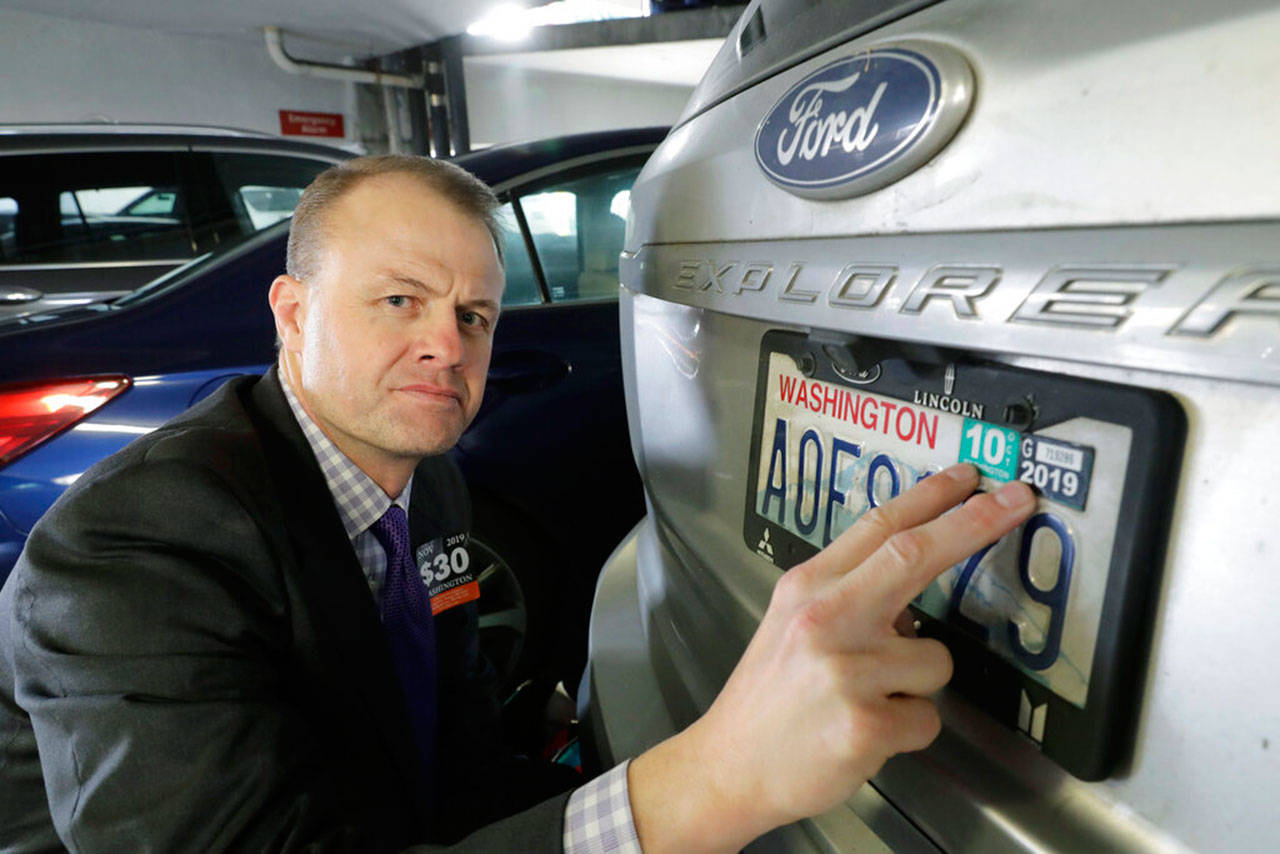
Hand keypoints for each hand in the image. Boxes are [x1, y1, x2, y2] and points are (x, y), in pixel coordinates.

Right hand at [628, 463, 1035, 852]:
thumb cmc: (770, 696)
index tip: (971, 476)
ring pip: (936, 659)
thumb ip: (846, 589)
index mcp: (808, 587)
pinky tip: (867, 733)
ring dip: (919, 683)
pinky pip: (928, 717)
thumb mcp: (791, 620)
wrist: (730, 766)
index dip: (931, 496)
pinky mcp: (864, 723)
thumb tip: (912, 570)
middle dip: (976, 522)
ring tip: (872, 699)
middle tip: (1019, 499)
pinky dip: (908, 728)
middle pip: (915, 554)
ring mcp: (845, 670)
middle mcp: (825, 618)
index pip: (878, 527)